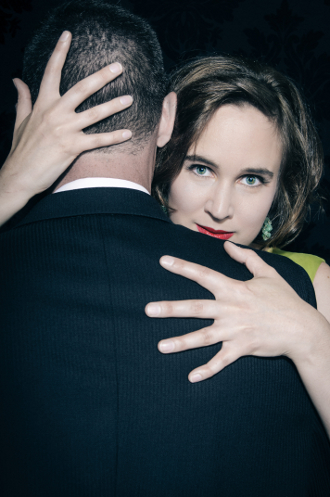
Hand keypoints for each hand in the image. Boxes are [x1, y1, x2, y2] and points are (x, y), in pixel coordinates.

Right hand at [0, 31, 132, 202]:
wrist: (20, 175)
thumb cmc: (22, 149)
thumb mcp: (21, 120)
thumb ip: (24, 99)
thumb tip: (18, 80)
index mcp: (42, 103)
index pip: (51, 71)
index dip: (59, 52)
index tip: (68, 35)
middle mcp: (54, 112)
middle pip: (82, 88)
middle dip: (102, 76)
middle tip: (119, 66)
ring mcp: (64, 130)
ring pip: (94, 113)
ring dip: (114, 105)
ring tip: (130, 99)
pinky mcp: (72, 147)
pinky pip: (97, 140)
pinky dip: (114, 137)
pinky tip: (129, 133)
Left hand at [145, 241, 315, 381]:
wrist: (302, 328)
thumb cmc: (285, 299)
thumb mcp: (268, 273)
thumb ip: (247, 258)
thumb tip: (228, 246)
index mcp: (234, 289)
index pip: (203, 275)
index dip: (183, 267)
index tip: (163, 261)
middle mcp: (230, 309)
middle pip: (195, 308)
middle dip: (170, 309)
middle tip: (148, 310)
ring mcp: (235, 330)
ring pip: (202, 337)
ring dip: (181, 342)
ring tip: (160, 346)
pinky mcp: (242, 348)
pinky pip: (221, 361)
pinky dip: (208, 370)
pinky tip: (192, 377)